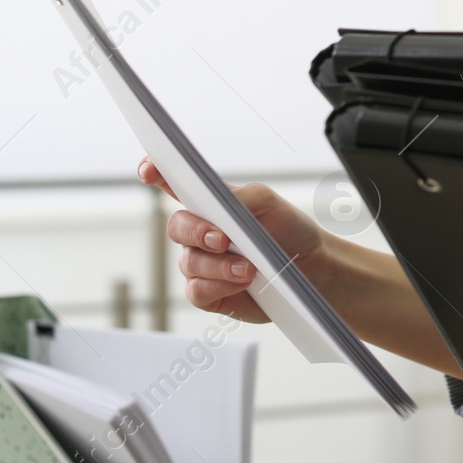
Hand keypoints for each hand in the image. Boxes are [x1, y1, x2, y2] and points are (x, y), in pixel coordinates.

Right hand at [137, 155, 334, 323]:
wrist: (312, 268)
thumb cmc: (288, 229)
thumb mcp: (268, 202)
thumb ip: (238, 197)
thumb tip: (217, 203)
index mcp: (210, 202)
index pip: (173, 184)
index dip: (155, 173)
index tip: (149, 170)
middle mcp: (200, 231)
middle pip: (177, 227)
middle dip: (197, 232)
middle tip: (223, 239)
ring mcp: (202, 263)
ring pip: (189, 262)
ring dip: (219, 265)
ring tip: (248, 267)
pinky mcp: (209, 293)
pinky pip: (197, 290)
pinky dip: (219, 286)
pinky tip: (241, 282)